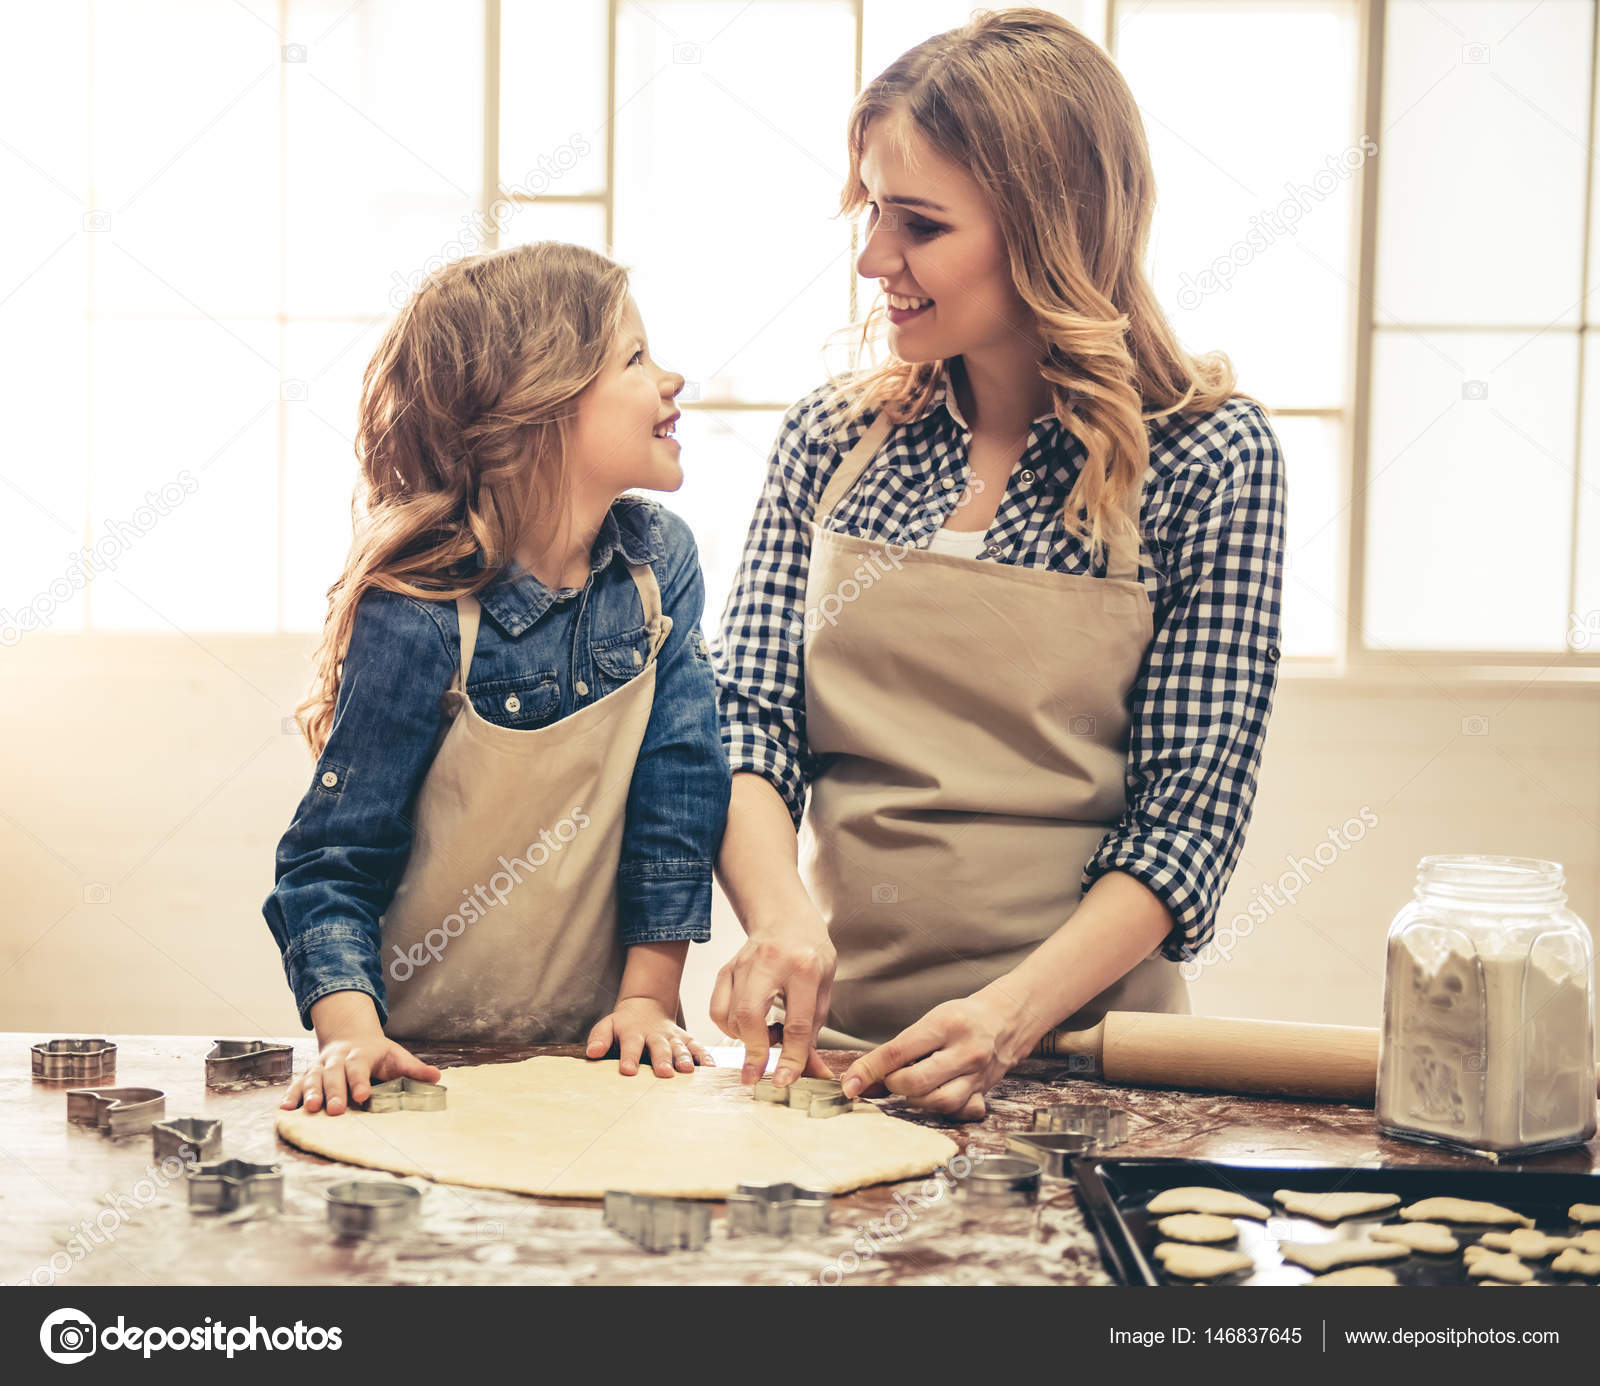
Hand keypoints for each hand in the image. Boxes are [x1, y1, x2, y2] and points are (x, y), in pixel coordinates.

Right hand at [281, 995, 441, 1116]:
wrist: (350, 1036)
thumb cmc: (377, 1053)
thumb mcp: (397, 1056)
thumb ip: (414, 1069)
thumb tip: (437, 1077)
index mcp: (360, 1054)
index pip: (360, 1068)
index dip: (360, 1081)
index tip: (363, 1096)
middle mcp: (337, 1059)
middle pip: (334, 1075)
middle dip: (334, 1092)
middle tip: (336, 1110)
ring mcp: (320, 1066)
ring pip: (313, 1078)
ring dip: (310, 1093)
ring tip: (310, 1109)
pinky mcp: (308, 1074)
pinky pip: (297, 1084)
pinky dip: (291, 1095)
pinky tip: (286, 1109)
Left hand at [586, 997, 713, 1075]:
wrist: (645, 1006)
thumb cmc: (623, 1025)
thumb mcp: (607, 1026)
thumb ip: (599, 1038)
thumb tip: (592, 1053)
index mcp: (633, 1033)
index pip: (630, 1045)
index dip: (629, 1057)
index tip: (627, 1070)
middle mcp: (655, 1035)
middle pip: (659, 1047)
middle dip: (662, 1060)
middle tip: (664, 1073)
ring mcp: (672, 1037)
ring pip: (680, 1047)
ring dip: (684, 1058)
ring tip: (688, 1070)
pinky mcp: (686, 1039)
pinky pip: (697, 1047)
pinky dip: (705, 1057)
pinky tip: (711, 1068)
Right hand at [708, 904, 835, 1087]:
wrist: (785, 919)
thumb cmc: (809, 954)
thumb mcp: (823, 988)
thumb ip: (814, 1030)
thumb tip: (811, 1071)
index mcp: (804, 968)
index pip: (797, 1023)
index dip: (791, 1057)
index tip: (785, 1081)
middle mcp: (768, 964)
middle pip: (750, 1016)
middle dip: (753, 1052)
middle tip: (756, 1076)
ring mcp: (741, 965)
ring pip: (730, 1016)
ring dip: (745, 1039)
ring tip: (766, 1034)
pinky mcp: (725, 970)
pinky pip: (717, 1009)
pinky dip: (729, 1026)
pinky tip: (748, 1024)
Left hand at [838, 985, 1024, 1120]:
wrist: (1006, 1021)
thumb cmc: (961, 1018)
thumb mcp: (929, 1021)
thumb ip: (897, 1051)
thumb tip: (860, 1079)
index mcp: (946, 1025)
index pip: (898, 1052)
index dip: (868, 1070)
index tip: (850, 1084)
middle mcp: (965, 1051)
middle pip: (916, 1083)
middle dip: (893, 1085)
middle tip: (891, 1078)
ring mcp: (977, 1075)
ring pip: (937, 1102)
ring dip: (914, 1099)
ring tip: (911, 1086)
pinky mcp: (983, 1092)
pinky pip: (956, 1111)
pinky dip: (937, 1109)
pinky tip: (933, 1095)